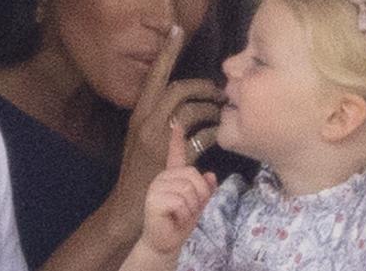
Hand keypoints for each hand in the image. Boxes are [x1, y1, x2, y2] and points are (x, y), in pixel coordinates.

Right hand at [106, 25, 222, 234]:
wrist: (129, 209)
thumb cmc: (139, 173)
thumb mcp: (141, 139)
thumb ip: (158, 119)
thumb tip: (182, 102)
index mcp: (138, 114)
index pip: (154, 75)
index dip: (167, 51)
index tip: (178, 29)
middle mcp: (146, 122)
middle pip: (178, 88)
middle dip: (202, 85)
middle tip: (219, 90)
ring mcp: (159, 140)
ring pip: (191, 109)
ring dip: (211, 108)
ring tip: (222, 113)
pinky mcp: (174, 158)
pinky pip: (202, 137)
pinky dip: (215, 132)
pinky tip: (221, 135)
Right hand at [141, 123, 217, 255]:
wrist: (165, 242)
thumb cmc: (180, 222)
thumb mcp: (198, 204)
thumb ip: (205, 189)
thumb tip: (211, 175)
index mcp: (173, 176)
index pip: (175, 154)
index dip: (177, 139)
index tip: (177, 122)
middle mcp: (162, 177)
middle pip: (193, 175)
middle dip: (198, 196)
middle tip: (188, 210)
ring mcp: (156, 187)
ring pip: (189, 190)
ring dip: (191, 208)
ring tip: (180, 215)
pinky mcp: (154, 199)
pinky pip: (181, 202)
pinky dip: (183, 214)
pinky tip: (174, 218)